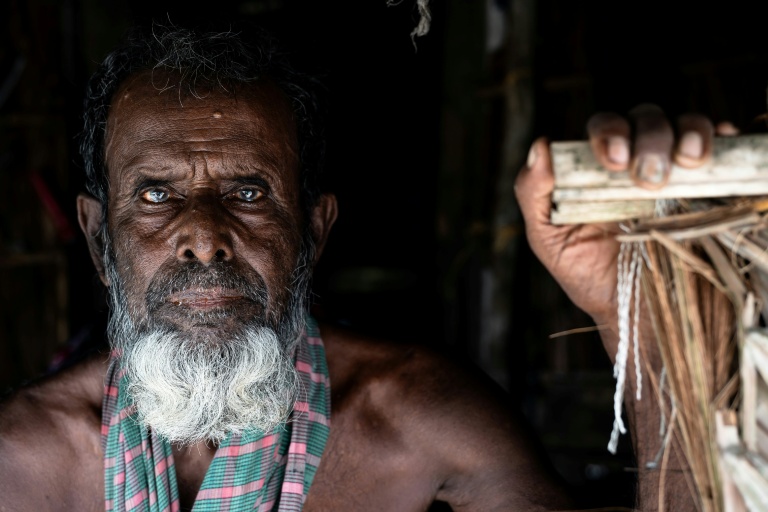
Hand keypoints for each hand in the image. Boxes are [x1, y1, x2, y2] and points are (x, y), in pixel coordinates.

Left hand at [514, 105, 716, 354]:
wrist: (636, 314)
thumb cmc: (588, 275)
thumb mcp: (549, 240)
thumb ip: (534, 194)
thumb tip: (540, 145)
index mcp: (599, 166)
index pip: (605, 127)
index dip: (609, 133)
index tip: (614, 162)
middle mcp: (639, 159)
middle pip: (648, 119)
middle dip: (650, 137)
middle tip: (648, 176)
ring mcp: (678, 170)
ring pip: (688, 124)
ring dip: (690, 132)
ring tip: (687, 163)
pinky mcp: (713, 186)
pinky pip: (727, 149)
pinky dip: (728, 139)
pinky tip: (722, 147)